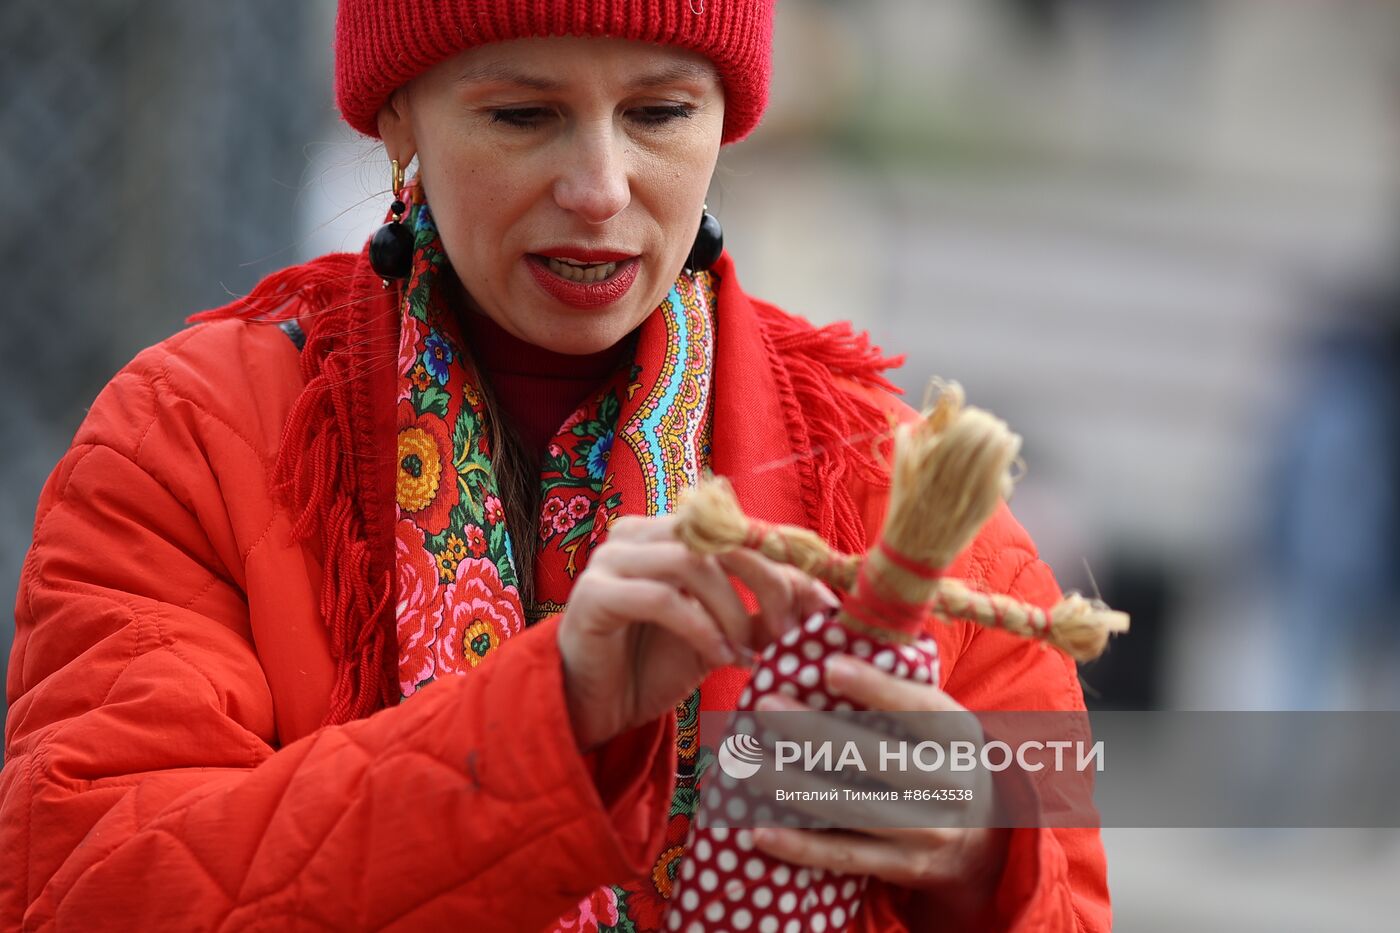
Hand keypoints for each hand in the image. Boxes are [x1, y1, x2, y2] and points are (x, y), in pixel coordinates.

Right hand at [558, 515, 839, 751]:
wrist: (593, 708)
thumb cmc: (654, 665)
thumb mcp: (723, 635)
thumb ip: (765, 613)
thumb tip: (825, 602)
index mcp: (670, 531)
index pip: (741, 529)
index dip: (786, 564)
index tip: (821, 609)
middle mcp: (639, 533)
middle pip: (721, 538)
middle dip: (766, 586)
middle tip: (788, 635)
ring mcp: (610, 559)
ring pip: (693, 562)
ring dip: (733, 610)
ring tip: (748, 652)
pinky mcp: (594, 593)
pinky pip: (661, 597)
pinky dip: (701, 628)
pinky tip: (720, 657)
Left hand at [751, 655, 1008, 914]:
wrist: (983, 845)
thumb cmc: (939, 761)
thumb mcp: (939, 723)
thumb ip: (897, 685)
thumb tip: (832, 630)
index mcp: (959, 737)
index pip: (921, 707)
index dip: (876, 687)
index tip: (828, 665)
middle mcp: (949, 785)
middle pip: (878, 757)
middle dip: (815, 732)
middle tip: (764, 707)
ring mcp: (928, 832)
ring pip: (853, 808)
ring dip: (793, 785)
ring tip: (747, 763)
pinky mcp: (903, 869)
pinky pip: (845, 857)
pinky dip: (800, 847)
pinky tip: (759, 830)